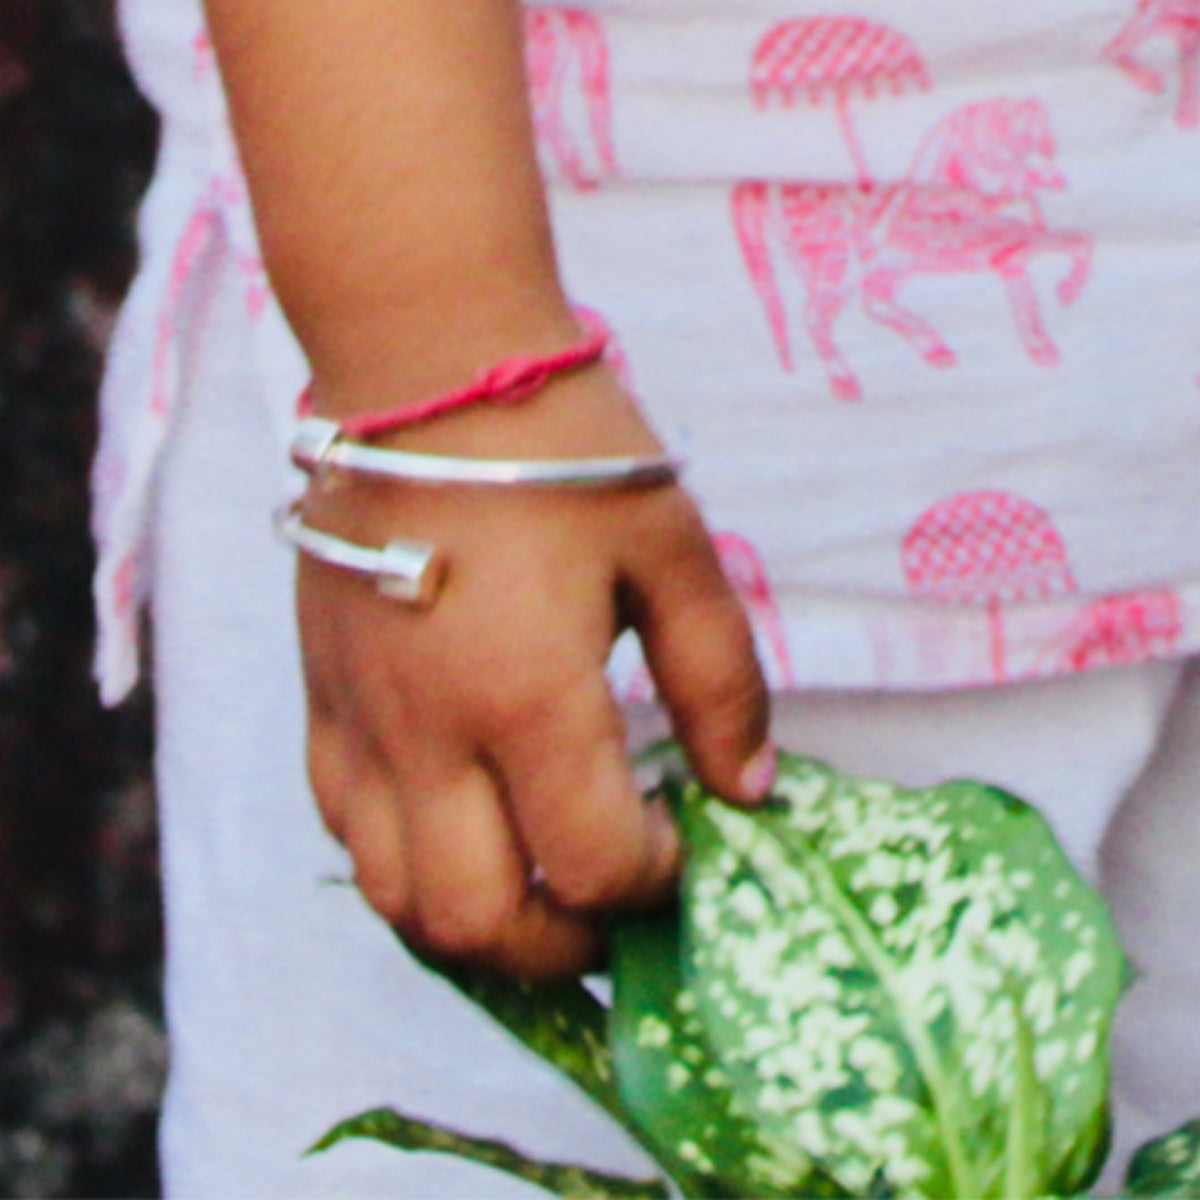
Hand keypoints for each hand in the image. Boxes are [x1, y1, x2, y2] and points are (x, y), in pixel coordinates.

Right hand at [296, 368, 772, 978]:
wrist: (427, 366)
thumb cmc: (563, 448)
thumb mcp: (673, 550)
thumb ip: (722, 681)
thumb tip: (750, 788)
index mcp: (529, 694)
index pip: (592, 863)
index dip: (655, 878)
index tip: (679, 837)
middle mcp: (429, 732)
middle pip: (481, 921)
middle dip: (564, 944)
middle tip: (609, 901)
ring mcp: (361, 722)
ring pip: (397, 900)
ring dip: (478, 924)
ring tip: (535, 887)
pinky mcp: (322, 698)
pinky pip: (344, 829)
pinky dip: (406, 865)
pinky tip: (458, 826)